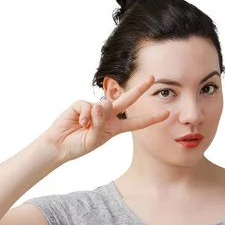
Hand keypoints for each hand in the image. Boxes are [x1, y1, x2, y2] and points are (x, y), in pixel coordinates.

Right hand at [43, 75, 169, 162]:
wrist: (59, 145)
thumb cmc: (78, 146)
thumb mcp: (94, 140)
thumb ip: (100, 124)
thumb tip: (100, 104)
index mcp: (114, 128)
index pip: (136, 123)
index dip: (150, 119)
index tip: (166, 114)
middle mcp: (107, 116)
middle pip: (127, 100)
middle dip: (139, 89)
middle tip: (152, 78)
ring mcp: (95, 109)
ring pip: (104, 104)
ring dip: (96, 117)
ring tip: (85, 126)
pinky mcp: (81, 104)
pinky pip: (87, 105)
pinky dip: (84, 115)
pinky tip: (79, 121)